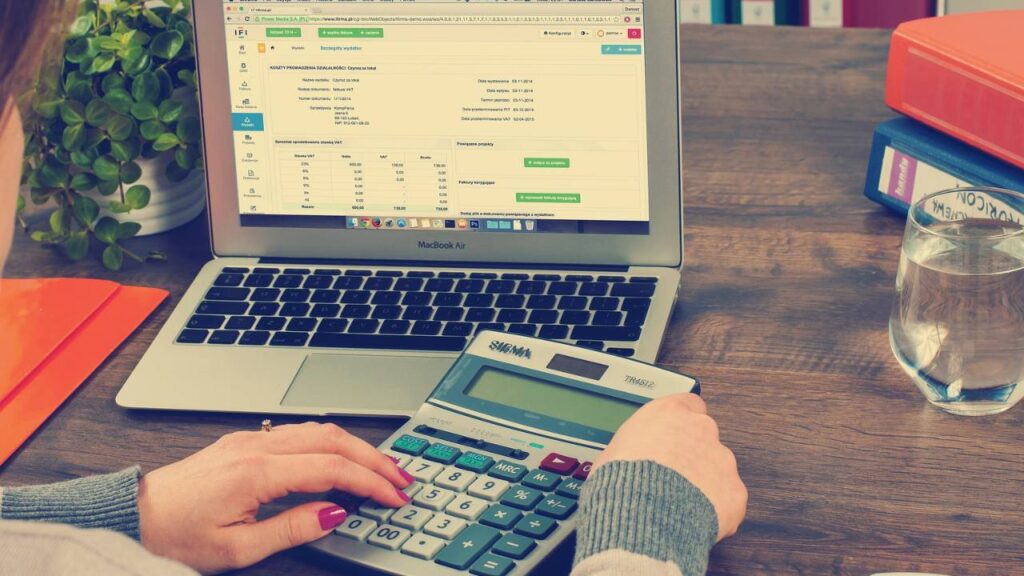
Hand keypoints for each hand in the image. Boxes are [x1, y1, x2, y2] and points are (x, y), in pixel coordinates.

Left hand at [138, 422, 414, 573]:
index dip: (371, 482)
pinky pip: (300, 432)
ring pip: (319, 429)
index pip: (333, 469)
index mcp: (257, 472)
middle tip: (402, 479)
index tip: (395, 497)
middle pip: (333, 439)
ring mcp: (250, 439)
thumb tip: (335, 513)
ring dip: (356, 446)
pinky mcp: (244, 442)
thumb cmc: (176, 536)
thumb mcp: (238, 549)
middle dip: (374, 457)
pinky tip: (342, 458)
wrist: (133, 515)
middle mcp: (257, 446)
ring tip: (381, 467)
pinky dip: (332, 443)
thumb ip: (292, 528)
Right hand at [593, 394, 746, 541]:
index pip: (688, 404)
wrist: (641, 516)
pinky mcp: (734, 491)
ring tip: (679, 504)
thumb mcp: (613, 451)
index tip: (674, 436)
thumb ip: (635, 447)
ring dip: (704, 483)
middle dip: (692, 456)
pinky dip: (715, 510)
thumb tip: (629, 459)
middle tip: (672, 477)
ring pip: (718, 469)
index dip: (681, 424)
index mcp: (670, 413)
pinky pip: (728, 499)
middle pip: (704, 438)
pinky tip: (693, 519)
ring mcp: (722, 460)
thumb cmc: (621, 482)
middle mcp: (700, 430)